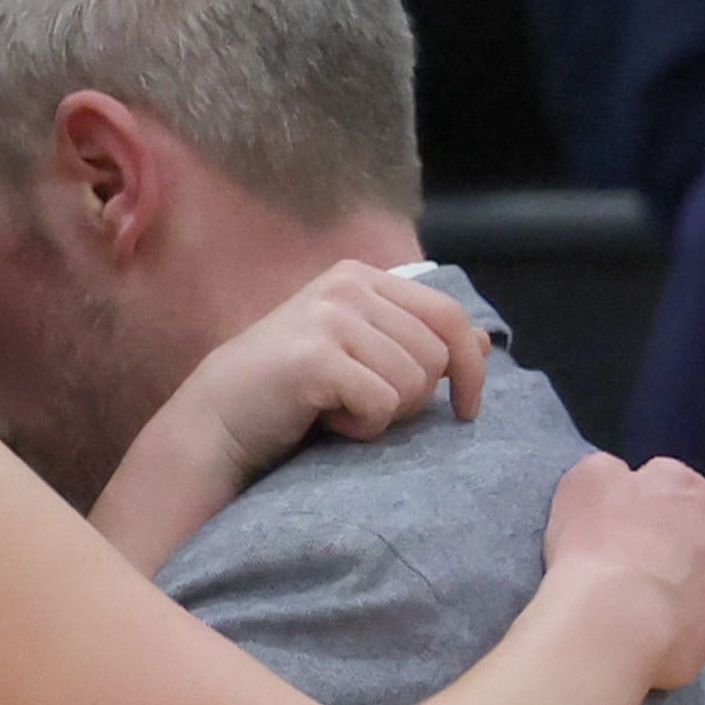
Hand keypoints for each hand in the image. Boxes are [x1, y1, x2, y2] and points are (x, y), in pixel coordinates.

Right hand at [183, 261, 490, 477]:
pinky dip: (361, 426)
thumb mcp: (360, 352)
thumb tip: (487, 344)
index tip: (466, 408)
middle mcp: (348, 285)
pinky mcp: (316, 356)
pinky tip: (324, 419)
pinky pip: (381, 404)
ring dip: (383, 414)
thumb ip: (414, 339)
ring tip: (338, 408)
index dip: (471, 367)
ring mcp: (330, 317)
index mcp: (362, 277)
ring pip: (413, 382)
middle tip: (362, 404)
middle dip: (412, 398)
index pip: (450, 315)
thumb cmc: (290, 391)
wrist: (216, 418)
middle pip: (436, 356)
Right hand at [542, 453, 704, 691]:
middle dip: (670, 542)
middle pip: (695, 526)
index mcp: (680, 483)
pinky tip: (663, 630)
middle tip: (630, 568)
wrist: (617, 619)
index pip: (665, 481)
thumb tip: (618, 478)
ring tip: (645, 605)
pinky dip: (695, 620)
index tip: (616, 529)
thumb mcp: (581, 483)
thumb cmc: (595, 549)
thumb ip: (607, 472)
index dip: (638, 506)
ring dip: (686, 581)